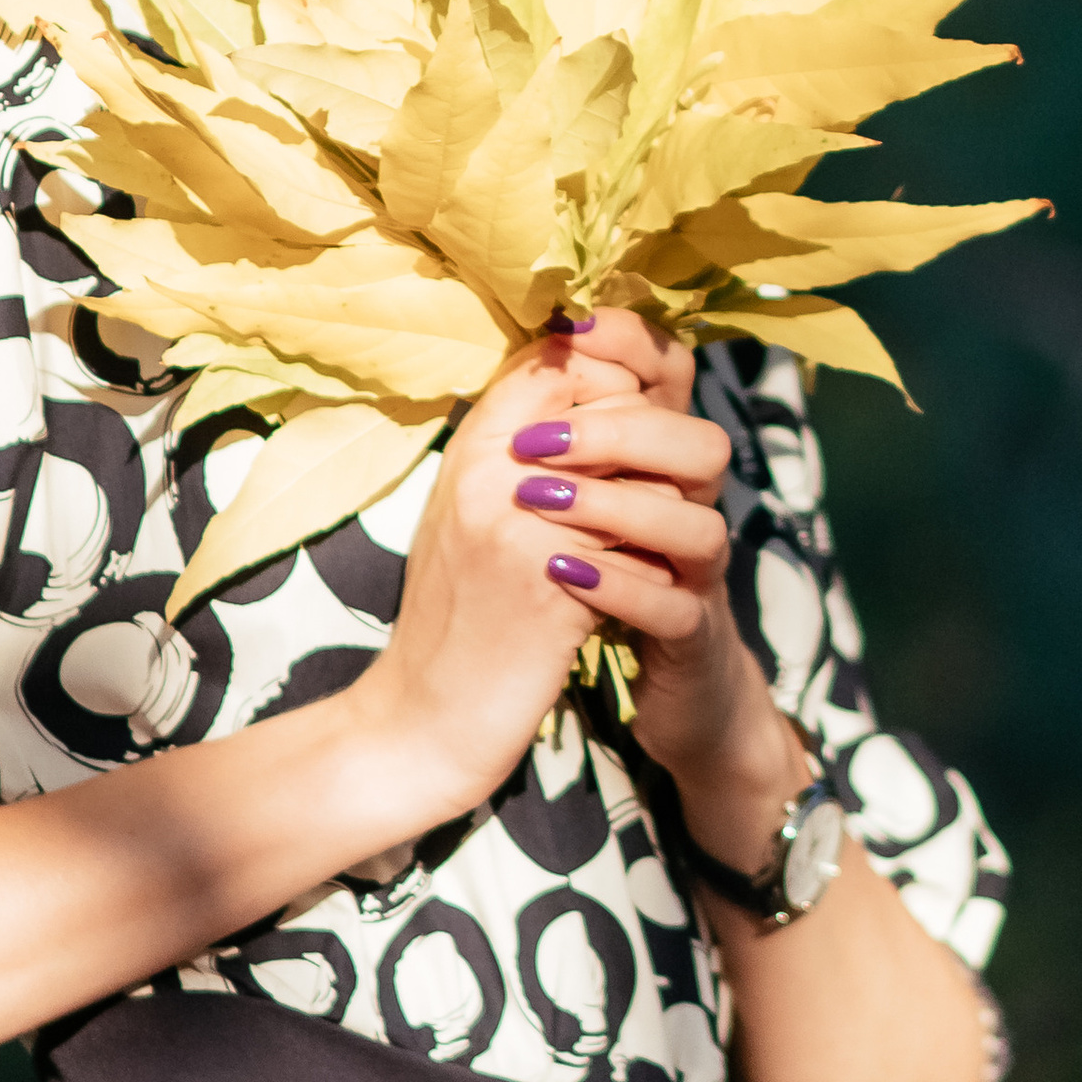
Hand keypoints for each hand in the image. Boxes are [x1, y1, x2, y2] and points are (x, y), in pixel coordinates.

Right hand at [340, 333, 631, 819]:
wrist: (422, 721)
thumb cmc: (455, 613)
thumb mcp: (469, 510)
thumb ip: (519, 449)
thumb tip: (595, 394)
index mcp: (472, 444)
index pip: (563, 360)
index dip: (612, 386)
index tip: (624, 432)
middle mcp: (491, 472)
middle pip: (616, 407)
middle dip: (651, 448)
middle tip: (646, 490)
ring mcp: (522, 529)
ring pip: (646, 479)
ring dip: (660, 514)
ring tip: (642, 545)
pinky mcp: (554, 590)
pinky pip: (640, 552)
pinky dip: (650, 573)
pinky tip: (635, 595)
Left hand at [500, 316, 797, 855]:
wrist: (640, 685)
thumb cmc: (585, 572)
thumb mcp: (567, 490)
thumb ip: (556, 421)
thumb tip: (535, 343)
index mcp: (657, 458)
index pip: (673, 378)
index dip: (635, 345)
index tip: (572, 331)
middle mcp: (689, 506)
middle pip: (698, 443)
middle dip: (621, 431)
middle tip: (539, 442)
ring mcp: (697, 574)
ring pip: (700, 524)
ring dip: (618, 508)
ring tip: (542, 506)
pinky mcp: (689, 638)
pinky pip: (676, 606)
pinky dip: (621, 587)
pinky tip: (564, 573)